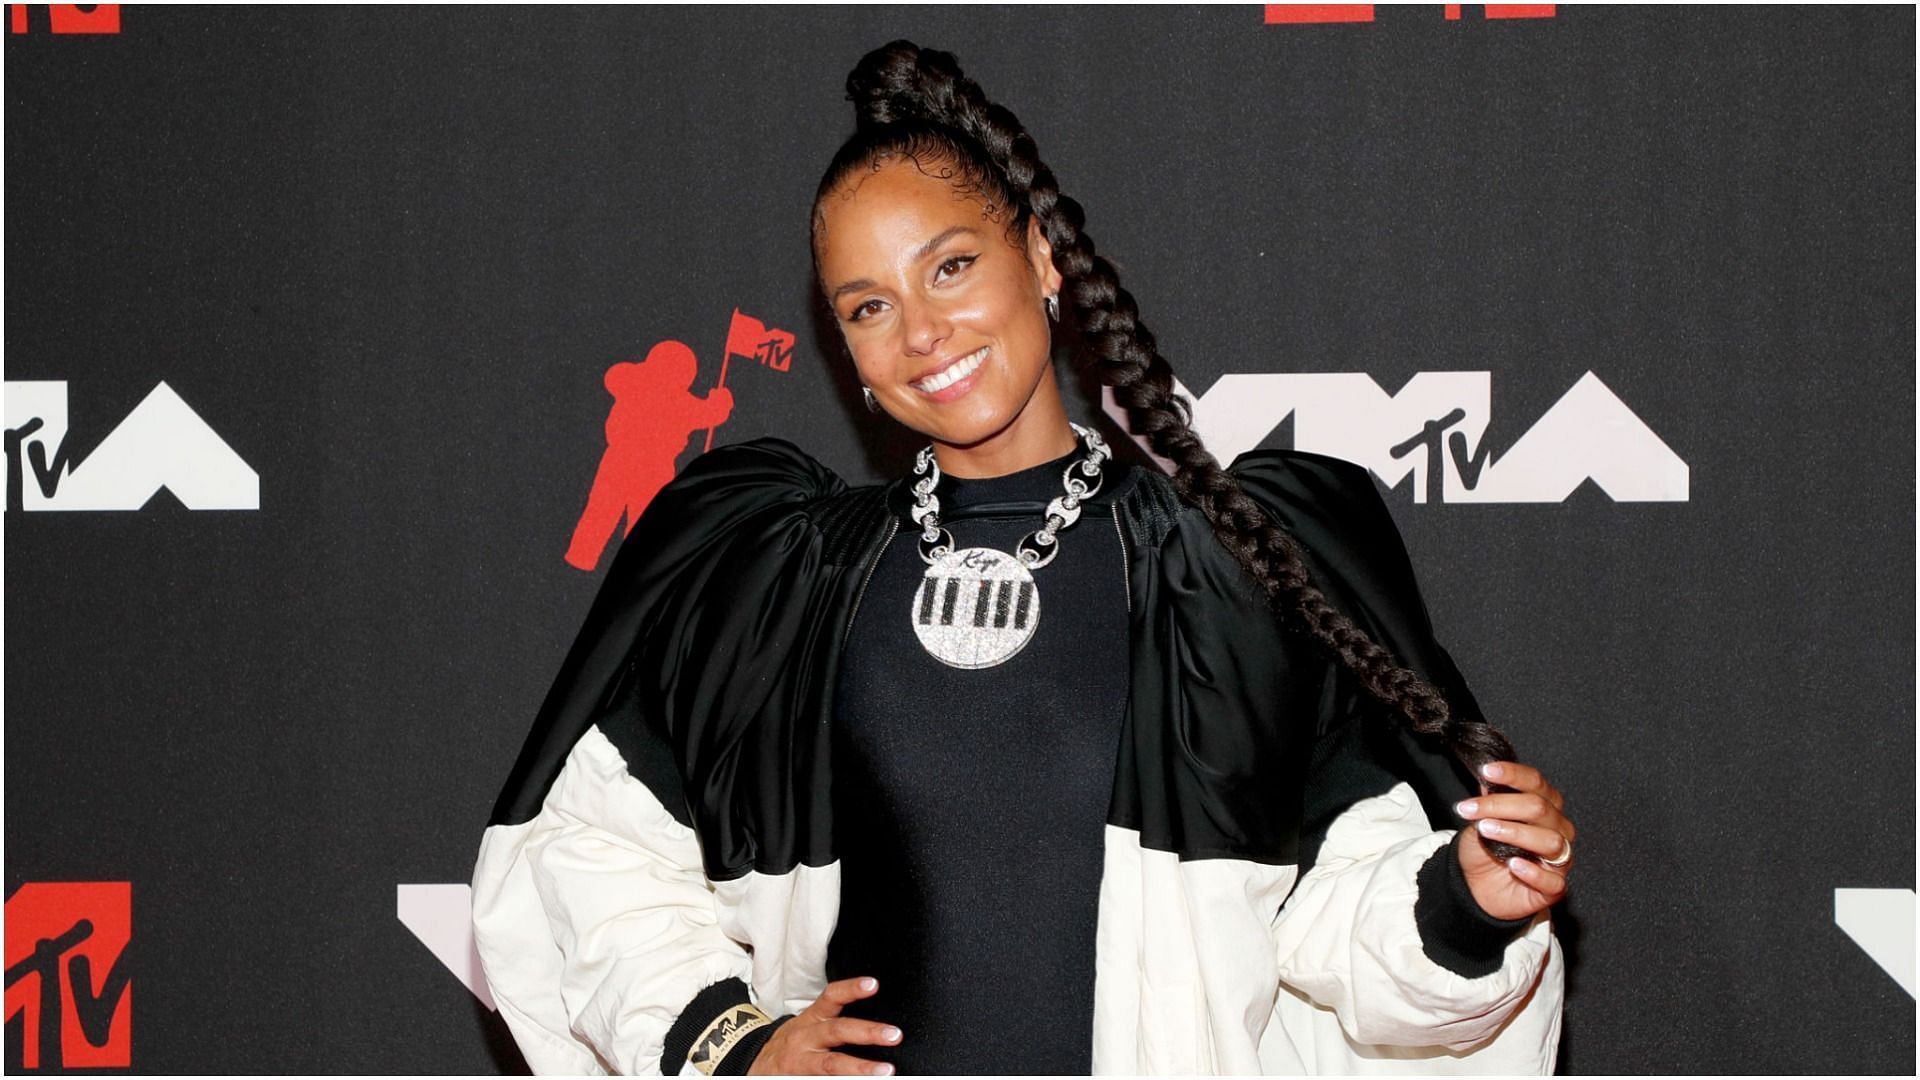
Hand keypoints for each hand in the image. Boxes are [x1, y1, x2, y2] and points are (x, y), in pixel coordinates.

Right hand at [747, 975, 901, 1075]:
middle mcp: (806, 1039)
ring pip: (831, 1064)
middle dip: (867, 1032)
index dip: (851, 989)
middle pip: (837, 1031)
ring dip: (860, 1068)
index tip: (873, 984)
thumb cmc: (791, 1044)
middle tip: (894, 1035)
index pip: (830, 998)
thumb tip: (873, 1017)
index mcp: (810, 1020)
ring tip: (885, 1071)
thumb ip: (833, 1020)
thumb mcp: (807, 1025)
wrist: (754, 1066)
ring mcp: (802, 1062)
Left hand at [1453, 760, 1574, 921]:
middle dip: (1501, 805)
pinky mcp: (1555, 886)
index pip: (1536, 783)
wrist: (1477, 886)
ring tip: (1486, 831)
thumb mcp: (1480, 821)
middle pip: (1540, 809)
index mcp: (1544, 806)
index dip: (1513, 775)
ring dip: (1514, 832)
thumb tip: (1487, 779)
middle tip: (1471, 809)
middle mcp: (1557, 829)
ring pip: (1550, 841)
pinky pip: (1553, 880)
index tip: (1487, 771)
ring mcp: (1559, 858)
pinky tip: (1513, 865)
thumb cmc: (1484, 851)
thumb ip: (1489, 801)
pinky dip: (1533, 872)